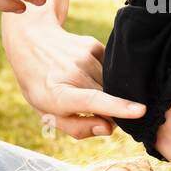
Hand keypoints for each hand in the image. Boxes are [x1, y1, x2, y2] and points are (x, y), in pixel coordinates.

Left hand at [3, 21, 145, 138]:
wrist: (31, 43)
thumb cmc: (42, 87)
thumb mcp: (48, 115)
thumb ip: (78, 128)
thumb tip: (109, 128)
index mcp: (58, 95)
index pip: (91, 101)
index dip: (117, 107)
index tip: (140, 111)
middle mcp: (73, 73)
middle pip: (108, 97)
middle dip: (108, 110)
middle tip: (89, 109)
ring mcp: (83, 57)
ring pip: (110, 84)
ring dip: (104, 91)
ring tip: (80, 86)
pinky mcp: (93, 46)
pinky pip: (109, 69)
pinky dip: (102, 76)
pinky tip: (84, 72)